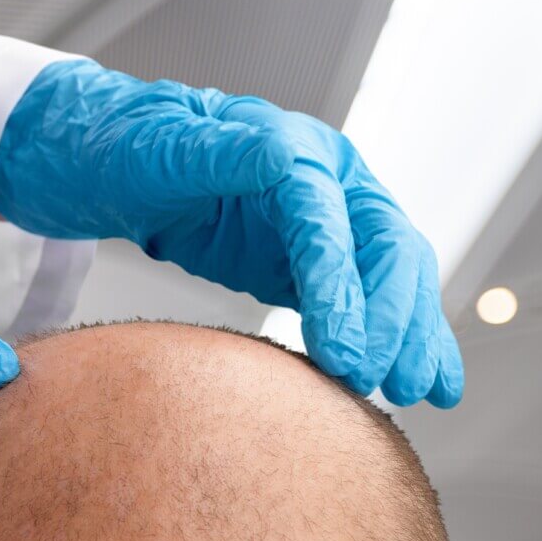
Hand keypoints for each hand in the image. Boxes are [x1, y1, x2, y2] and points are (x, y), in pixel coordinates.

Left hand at [0, 60, 461, 406]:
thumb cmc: (131, 153)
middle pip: (385, 247)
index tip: (344, 353)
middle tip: (385, 383)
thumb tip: (279, 156)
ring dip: (412, 335)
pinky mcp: (317, 262)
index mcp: (293, 147)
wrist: (116, 165)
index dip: (341, 286)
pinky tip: (425, 384)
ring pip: (394, 277)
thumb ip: (215, 154)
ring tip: (422, 393)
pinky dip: (398, 340)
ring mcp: (330, 223)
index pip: (329, 217)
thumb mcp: (158, 152)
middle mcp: (328, 181)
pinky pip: (369, 302)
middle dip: (391, 318)